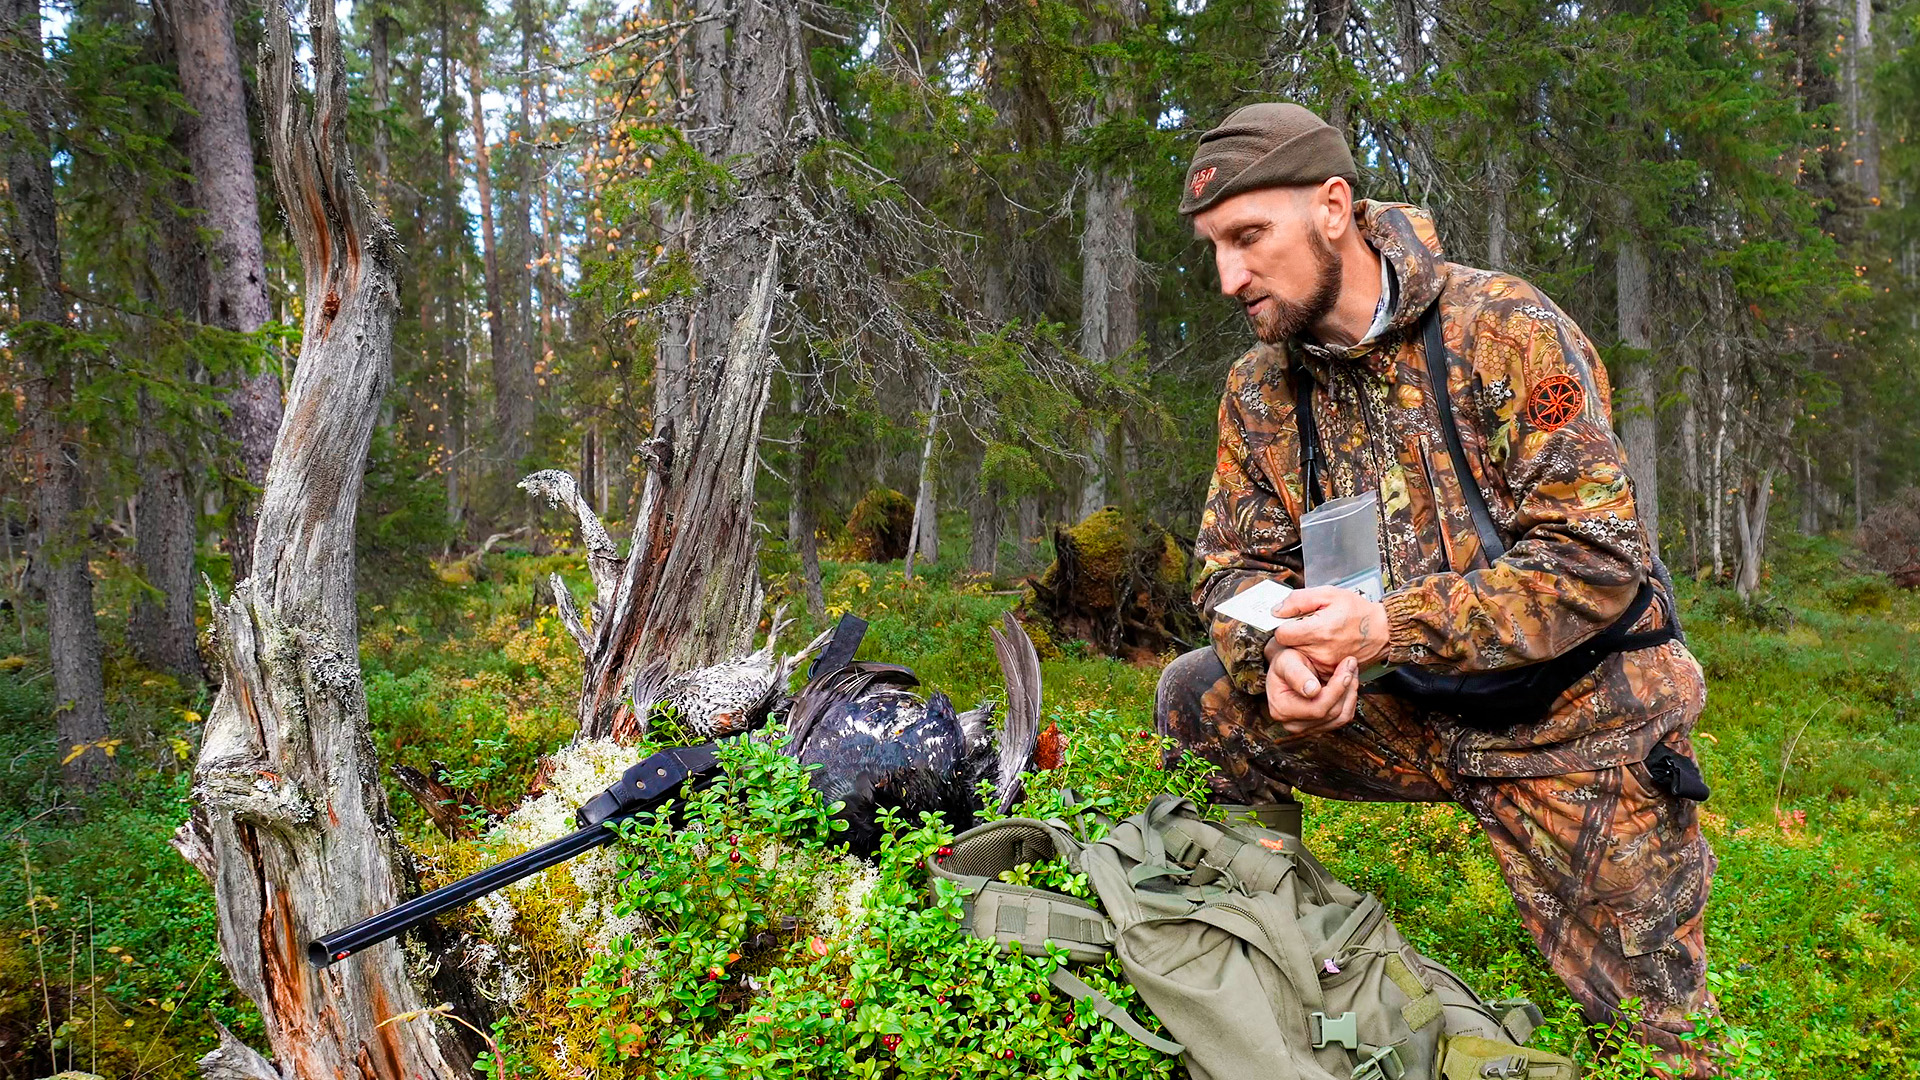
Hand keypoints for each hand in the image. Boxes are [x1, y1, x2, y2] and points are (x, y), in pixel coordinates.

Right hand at [1262, 650, 1359, 736]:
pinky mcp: (1320, 727)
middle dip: (1346, 688)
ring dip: (1351, 694)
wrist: (1286, 670)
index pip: (1318, 707)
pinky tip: (1347, 684)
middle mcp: (1294, 724)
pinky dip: (1349, 700)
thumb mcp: (1286, 661)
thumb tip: (1312, 690)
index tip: (1347, 666)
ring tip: (1351, 673)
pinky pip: (1343, 718)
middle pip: (1332, 713)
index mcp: (1282, 710)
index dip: (1337, 688)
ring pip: (1341, 718)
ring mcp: (1307, 729)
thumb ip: (1296, 674)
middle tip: (1351, 665)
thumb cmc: (1285, 663)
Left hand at [1267, 586, 1390, 676]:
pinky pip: (1311, 665)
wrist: (1383, 631)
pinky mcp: (1331, 672)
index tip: (1292, 621)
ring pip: (1298, 657)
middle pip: (1288, 647)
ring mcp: (1326, 665)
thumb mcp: (1329, 594)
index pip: (1281, 635)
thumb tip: (1277, 610)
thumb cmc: (1358, 612)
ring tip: (1318, 637)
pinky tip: (1324, 646)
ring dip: (1302, 647)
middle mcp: (1320, 652)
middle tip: (1307, 627)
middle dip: (1293, 636)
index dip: (1284, 625)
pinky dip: (1313, 656)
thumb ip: (1299, 600)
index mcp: (1318, 631)